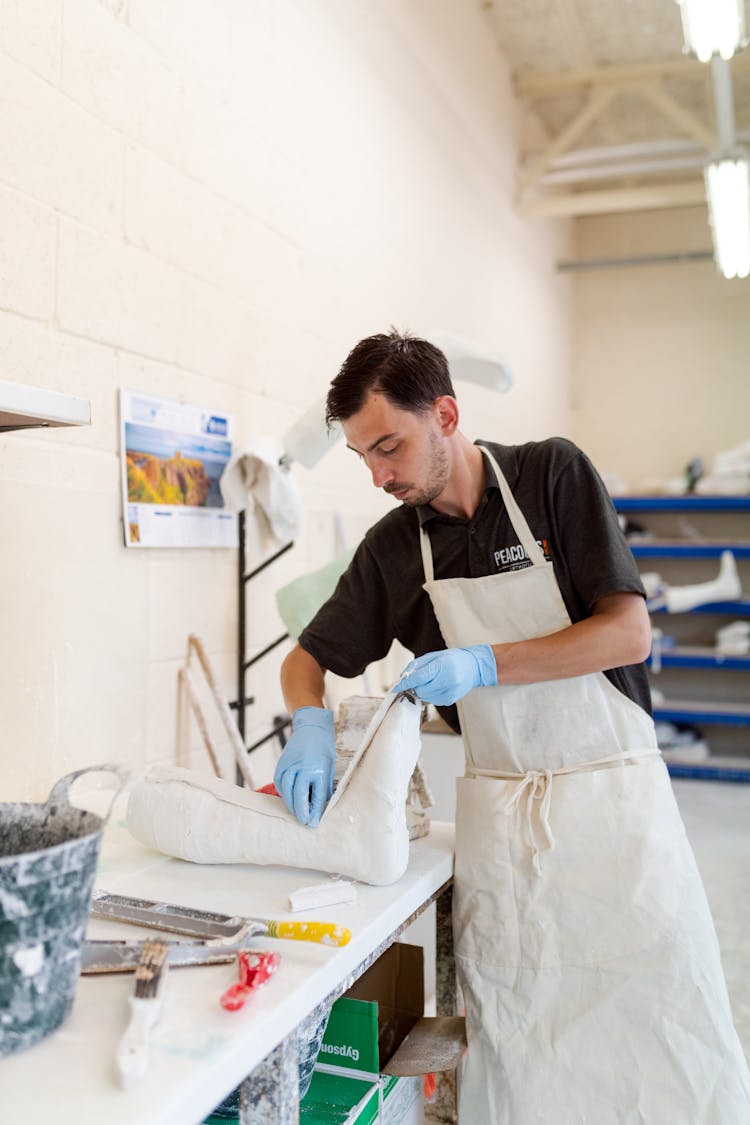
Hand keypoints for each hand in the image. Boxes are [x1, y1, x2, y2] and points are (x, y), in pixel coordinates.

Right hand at [273, 707, 334, 826]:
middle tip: (304, 821)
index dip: (314, 811)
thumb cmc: (323, 748)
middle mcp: (302, 767)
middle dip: (301, 811)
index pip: (316, 796)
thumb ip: (323, 786)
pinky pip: (281, 783)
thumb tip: (320, 807)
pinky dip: (284, 793)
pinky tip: (290, 799)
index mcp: (318, 769)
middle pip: (298, 795)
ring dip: (291, 804)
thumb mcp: (329, 767)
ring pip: (287, 791)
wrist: (311, 728)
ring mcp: (290, 765)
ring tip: (297, 813)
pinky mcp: (281, 764)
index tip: (313, 823)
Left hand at [397, 645, 496, 705]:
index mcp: (442, 667)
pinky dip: (429, 694)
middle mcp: (448, 681)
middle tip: (415, 680)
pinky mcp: (451, 700)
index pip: (418, 678)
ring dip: (421, 691)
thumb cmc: (452, 658)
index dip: (405, 683)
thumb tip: (403, 677)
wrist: (474, 667)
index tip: (396, 687)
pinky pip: (432, 701)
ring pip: (425, 697)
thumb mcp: (434, 656)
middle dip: (414, 686)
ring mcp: (450, 692)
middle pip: (420, 690)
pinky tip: (436, 686)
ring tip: (429, 681)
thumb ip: (417, 666)